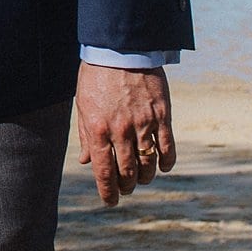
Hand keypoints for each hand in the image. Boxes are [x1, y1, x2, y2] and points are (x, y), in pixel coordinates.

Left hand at [74, 62, 176, 204]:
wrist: (120, 49)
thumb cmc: (96, 76)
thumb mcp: (84, 105)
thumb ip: (86, 135)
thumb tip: (87, 162)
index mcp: (98, 129)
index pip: (104, 171)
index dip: (108, 191)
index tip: (110, 201)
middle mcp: (121, 131)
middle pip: (128, 172)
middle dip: (127, 186)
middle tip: (126, 189)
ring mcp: (144, 124)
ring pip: (148, 164)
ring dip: (145, 177)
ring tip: (142, 179)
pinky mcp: (162, 116)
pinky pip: (167, 148)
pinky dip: (166, 162)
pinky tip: (162, 167)